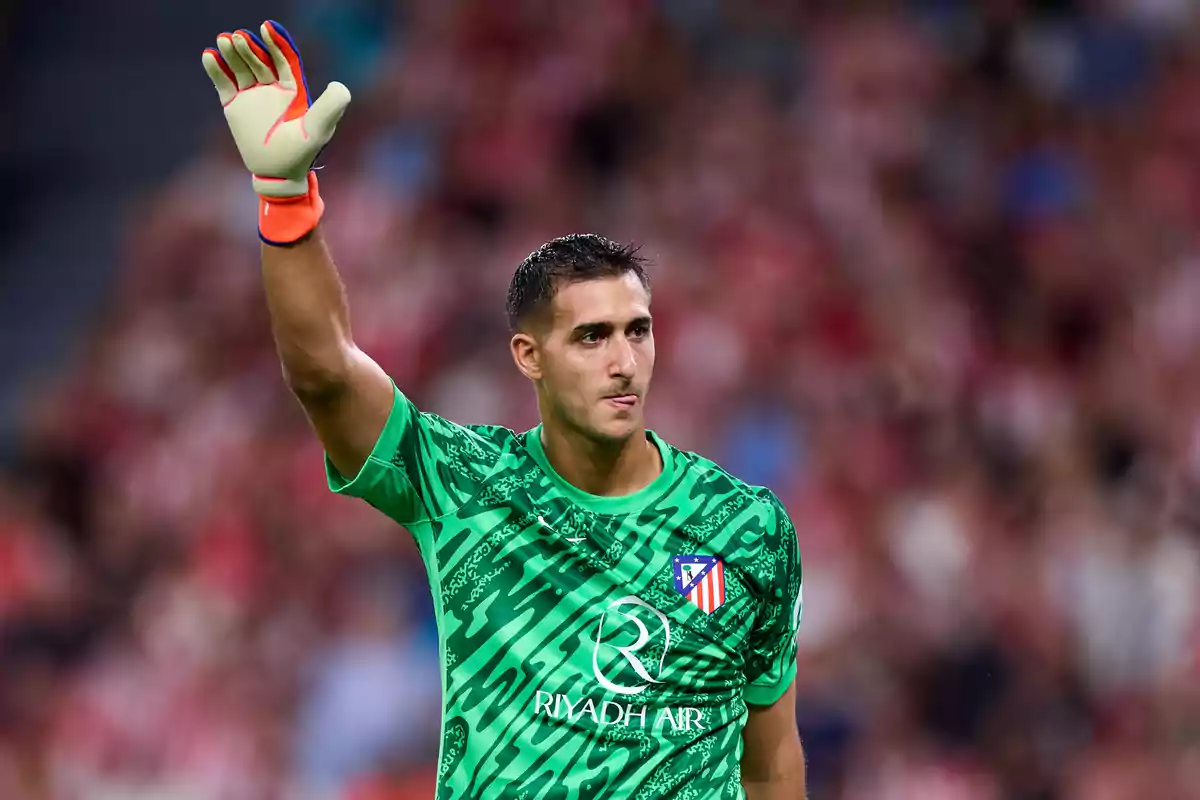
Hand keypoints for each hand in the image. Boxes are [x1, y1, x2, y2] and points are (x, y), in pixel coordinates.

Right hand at [201, 21, 349, 198]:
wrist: (277, 174)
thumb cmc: (301, 153)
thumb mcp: (319, 129)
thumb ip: (332, 106)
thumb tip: (338, 84)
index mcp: (293, 89)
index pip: (284, 59)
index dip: (277, 42)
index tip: (267, 28)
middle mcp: (272, 88)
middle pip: (259, 60)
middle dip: (250, 47)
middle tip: (238, 37)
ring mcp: (252, 95)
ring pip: (241, 67)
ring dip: (232, 53)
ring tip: (224, 41)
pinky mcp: (234, 105)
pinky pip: (223, 82)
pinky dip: (216, 69)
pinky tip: (209, 56)